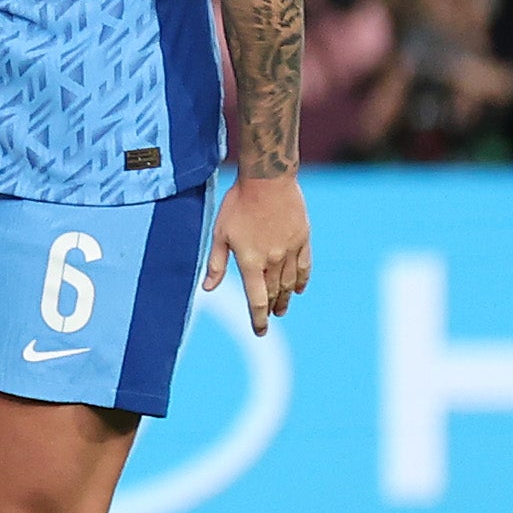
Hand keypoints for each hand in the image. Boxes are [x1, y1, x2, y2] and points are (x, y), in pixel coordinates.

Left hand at [204, 173, 311, 335]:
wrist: (268, 180)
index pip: (256, 300)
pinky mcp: (303, 239)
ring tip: (283, 307)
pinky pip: (305, 267)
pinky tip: (299, 289)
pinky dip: (302, 281)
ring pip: (290, 283)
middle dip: (272, 309)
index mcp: (251, 262)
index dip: (258, 320)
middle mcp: (273, 261)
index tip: (260, 332)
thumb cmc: (238, 204)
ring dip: (286, 298)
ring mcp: (291, 251)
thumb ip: (216, 264)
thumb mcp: (220, 233)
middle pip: (274, 293)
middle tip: (271, 318)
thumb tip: (208, 288)